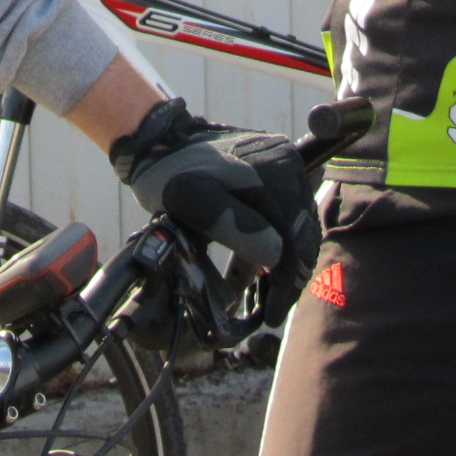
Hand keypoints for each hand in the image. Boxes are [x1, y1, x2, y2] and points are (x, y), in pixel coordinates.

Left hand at [111, 98, 319, 320]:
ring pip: (291, 228)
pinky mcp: (268, 173)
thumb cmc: (169, 174)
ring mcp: (280, 167)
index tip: (272, 314)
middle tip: (269, 309)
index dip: (286, 282)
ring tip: (261, 295)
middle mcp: (288, 165)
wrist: (155, 141)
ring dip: (278, 263)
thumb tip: (276, 256)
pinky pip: (279, 216)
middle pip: (300, 233)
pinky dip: (269, 244)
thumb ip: (235, 227)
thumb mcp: (192, 203)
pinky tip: (253, 270)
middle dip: (286, 276)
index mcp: (277, 172)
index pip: (296, 238)